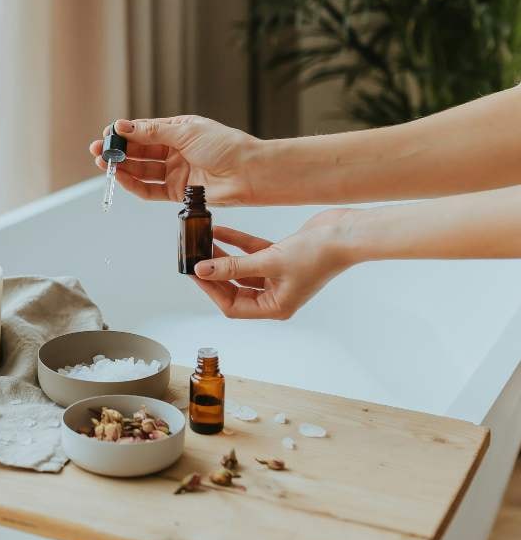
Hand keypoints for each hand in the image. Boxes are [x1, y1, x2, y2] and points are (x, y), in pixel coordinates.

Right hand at [88, 116, 260, 205]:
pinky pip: (150, 189)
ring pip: (142, 170)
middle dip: (118, 151)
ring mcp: (176, 172)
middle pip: (140, 151)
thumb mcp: (185, 132)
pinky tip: (121, 177)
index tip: (108, 133)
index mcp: (178, 131)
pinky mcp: (177, 193)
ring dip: (122, 167)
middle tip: (99, 150)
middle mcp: (175, 151)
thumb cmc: (226, 146)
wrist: (248, 173)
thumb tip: (124, 126)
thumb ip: (152, 133)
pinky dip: (133, 184)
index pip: (144, 131)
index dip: (125, 132)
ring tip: (104, 163)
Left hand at [191, 209, 357, 319]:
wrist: (346, 233)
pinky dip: (236, 243)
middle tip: (194, 258)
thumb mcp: (268, 262)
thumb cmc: (317, 255)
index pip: (232, 306)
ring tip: (202, 242)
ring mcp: (278, 276)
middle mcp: (276, 296)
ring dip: (222, 256)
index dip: (211, 290)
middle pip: (234, 288)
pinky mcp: (281, 257)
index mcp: (275, 307)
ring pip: (241, 269)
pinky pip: (252, 252)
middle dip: (214, 273)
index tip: (195, 273)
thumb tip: (202, 270)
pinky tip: (220, 231)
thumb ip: (232, 266)